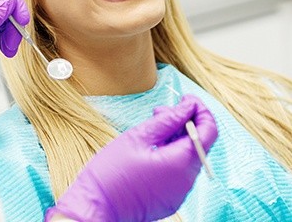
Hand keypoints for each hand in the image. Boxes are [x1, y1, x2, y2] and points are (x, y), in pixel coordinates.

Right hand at [45, 94, 217, 221]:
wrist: (96, 206)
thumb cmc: (112, 171)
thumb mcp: (139, 137)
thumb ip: (167, 120)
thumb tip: (188, 106)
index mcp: (181, 163)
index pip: (208, 131)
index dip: (200, 111)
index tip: (186, 98)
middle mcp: (186, 180)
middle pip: (199, 144)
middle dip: (186, 122)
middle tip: (161, 109)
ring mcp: (179, 192)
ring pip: (188, 156)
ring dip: (177, 137)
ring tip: (153, 126)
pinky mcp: (170, 198)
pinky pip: (179, 170)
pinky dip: (171, 154)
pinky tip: (151, 147)